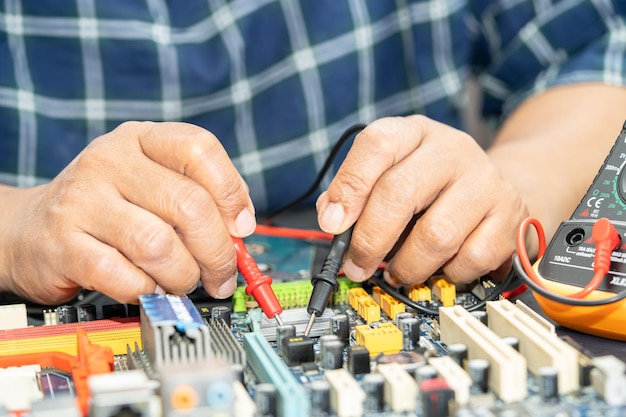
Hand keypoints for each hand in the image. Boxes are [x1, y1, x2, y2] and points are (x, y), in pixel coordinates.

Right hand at [0, 122, 254, 303]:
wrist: (31, 229)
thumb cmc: (107, 207)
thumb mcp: (152, 183)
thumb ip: (200, 195)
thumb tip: (241, 227)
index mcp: (140, 139)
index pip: (199, 148)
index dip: (231, 192)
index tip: (241, 226)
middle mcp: (110, 162)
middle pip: (189, 205)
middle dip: (217, 251)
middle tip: (220, 273)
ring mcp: (82, 201)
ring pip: (159, 245)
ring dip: (183, 276)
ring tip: (181, 281)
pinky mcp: (63, 245)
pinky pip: (125, 276)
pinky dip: (147, 290)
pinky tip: (147, 287)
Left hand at [316, 115, 527, 285]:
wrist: (495, 186)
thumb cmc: (431, 185)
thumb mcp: (391, 172)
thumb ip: (356, 191)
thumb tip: (332, 219)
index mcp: (414, 133)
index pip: (377, 145)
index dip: (349, 186)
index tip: (333, 223)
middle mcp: (452, 150)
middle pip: (400, 192)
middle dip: (369, 240)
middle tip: (357, 265)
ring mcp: (486, 182)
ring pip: (435, 236)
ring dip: (407, 266)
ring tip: (398, 271)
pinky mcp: (510, 217)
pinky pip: (469, 260)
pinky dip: (447, 274)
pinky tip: (440, 267)